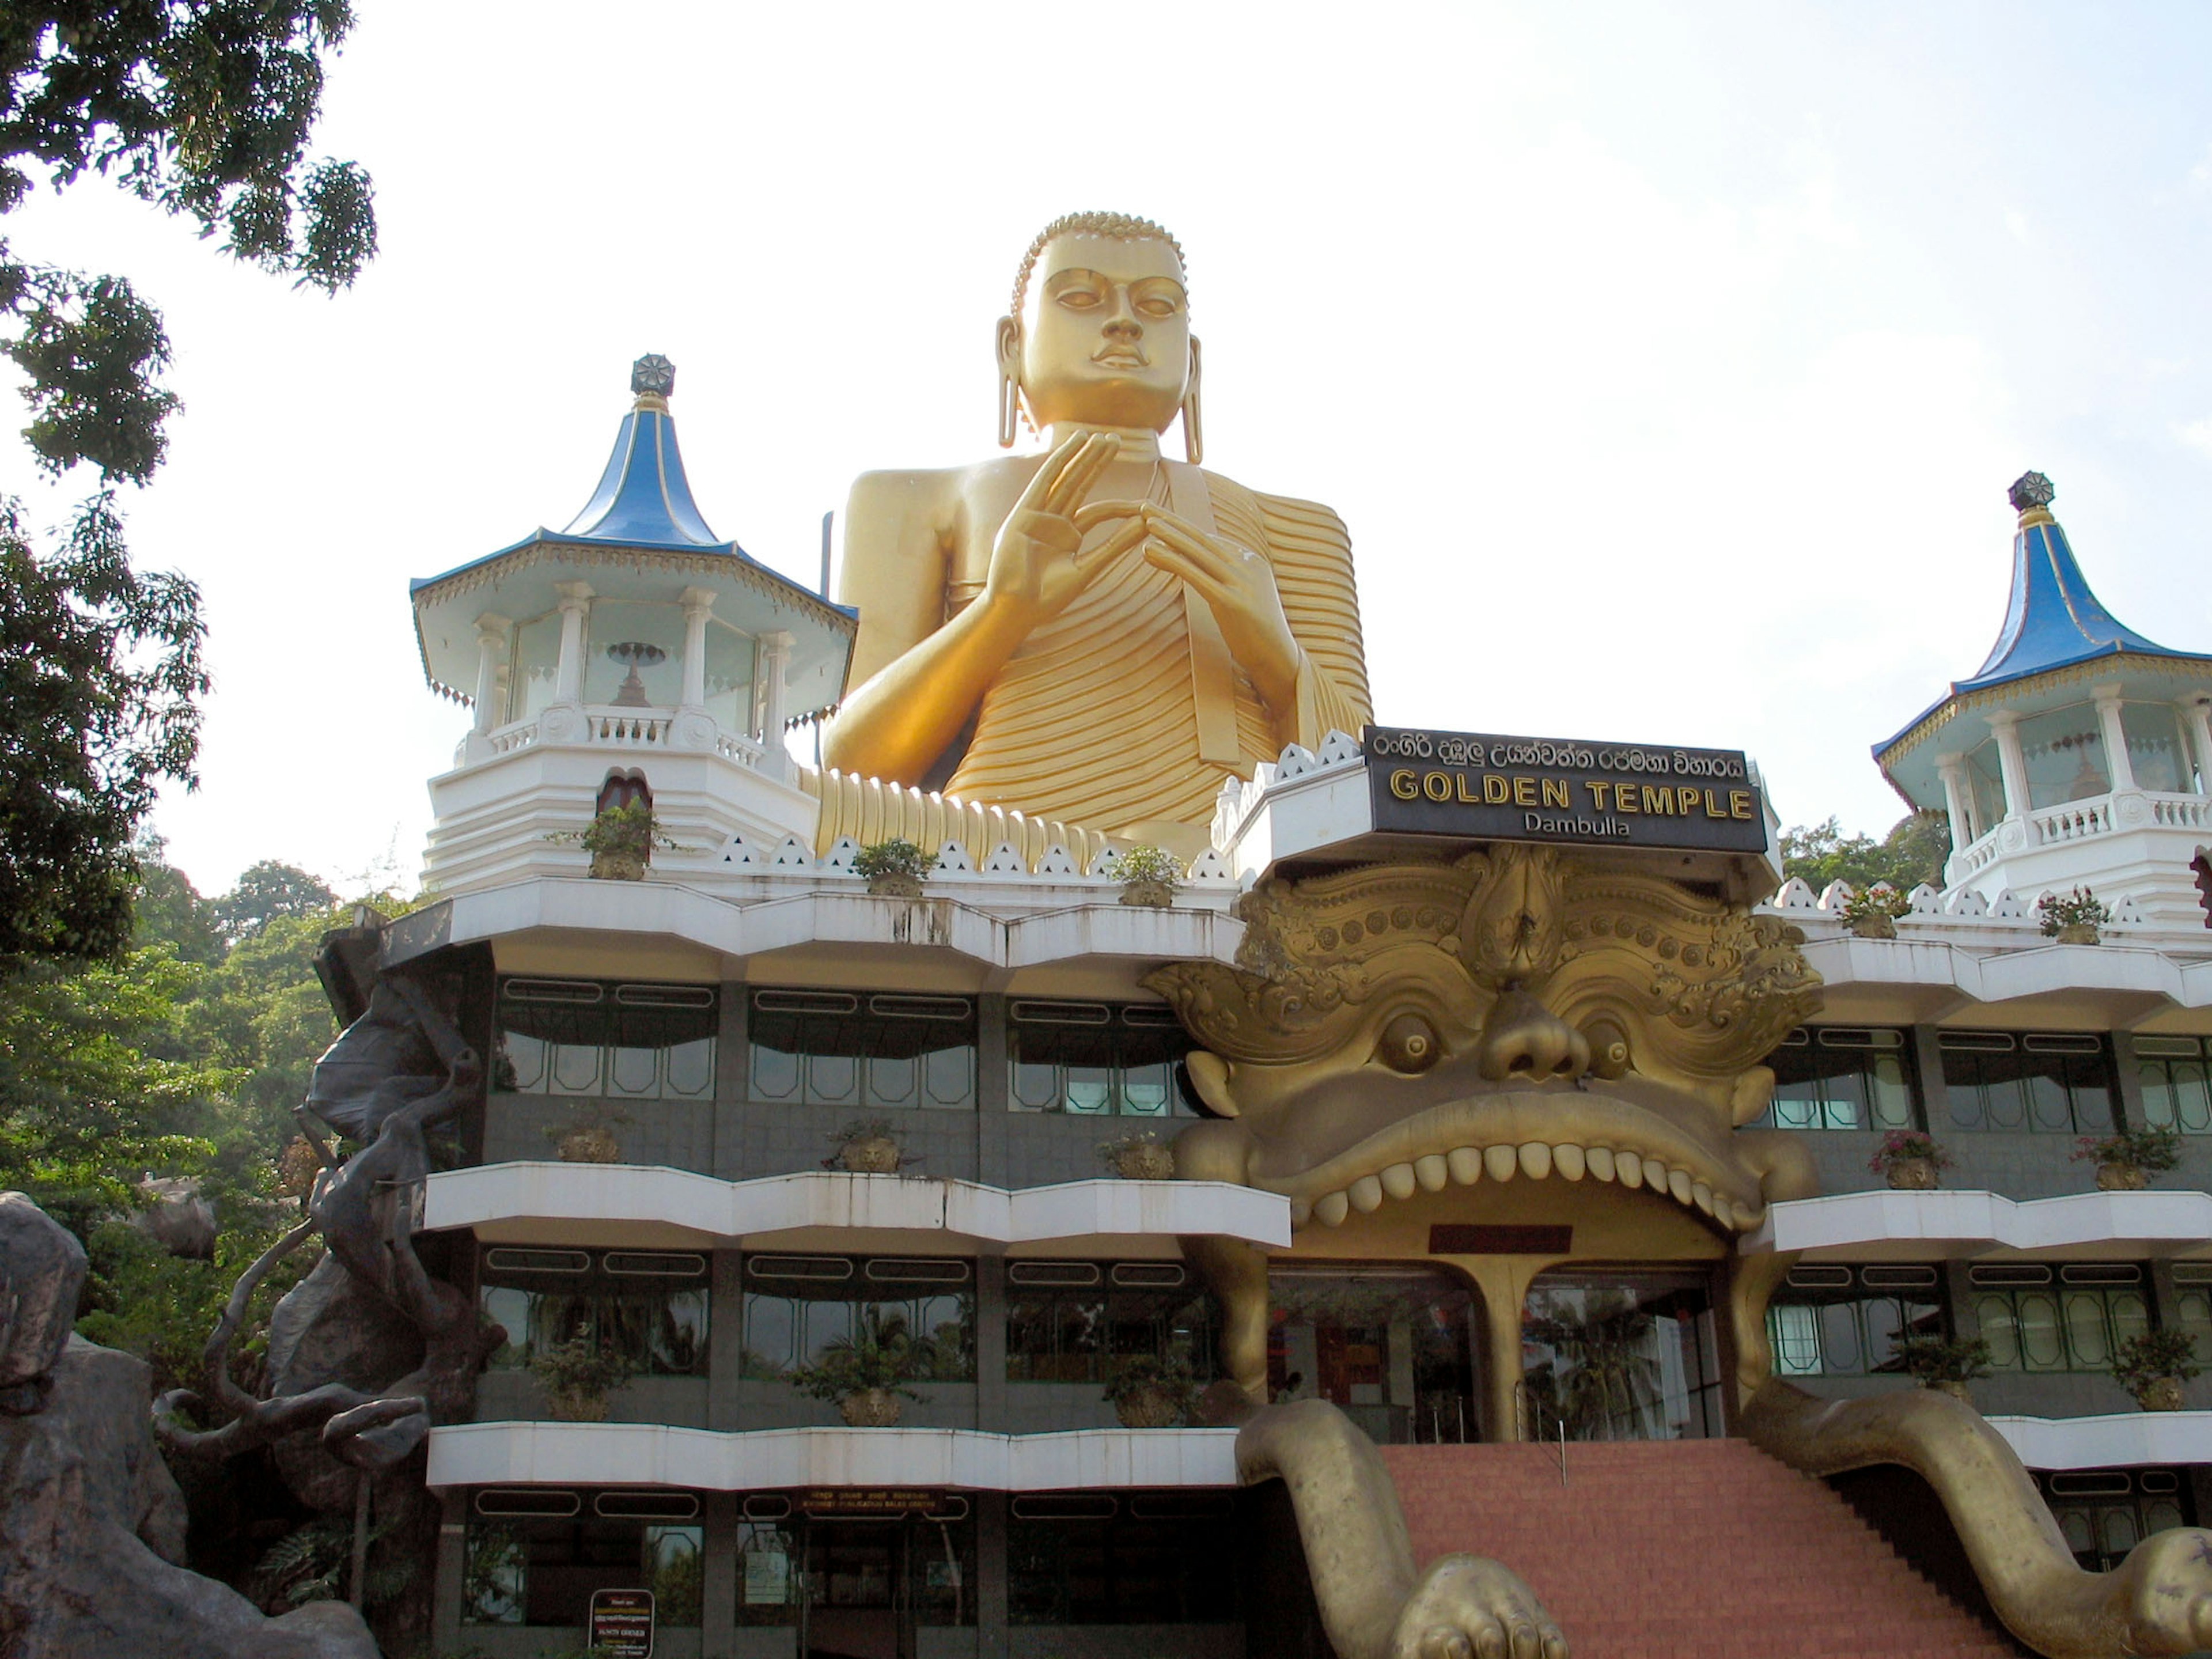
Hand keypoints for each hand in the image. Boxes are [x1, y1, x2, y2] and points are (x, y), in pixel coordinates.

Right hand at [983, 432, 1148, 628]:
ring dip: (1082, 456)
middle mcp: (1053, 521)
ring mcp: (1038, 515)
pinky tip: (1074, 444)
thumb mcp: (1088, 568)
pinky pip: (1045, 481)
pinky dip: (1059, 461)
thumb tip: (1145, 526)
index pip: (1099, 511)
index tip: (1145, 504)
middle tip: (1116, 440)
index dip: (1121, 506)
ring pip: (1065, 478)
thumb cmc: (1047, 597)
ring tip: (1100, 437)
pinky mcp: (1024, 513)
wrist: (1016, 609)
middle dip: (1097, 462)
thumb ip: (1115, 546)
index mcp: (1068, 536)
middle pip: (1080, 484)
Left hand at [1141, 504, 1299, 708]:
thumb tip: (1203, 569)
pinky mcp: (1232, 601)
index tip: (1159, 516)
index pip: (1210, 540)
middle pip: (1202, 538)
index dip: (1183, 527)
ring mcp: (1241, 582)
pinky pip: (1195, 575)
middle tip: (1145, 506)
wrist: (1279, 659)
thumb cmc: (1257, 634)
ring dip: (1169, 534)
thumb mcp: (1244, 598)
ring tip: (1144, 521)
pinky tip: (1150, 551)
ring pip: (1198, 551)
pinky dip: (1171, 560)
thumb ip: (1227, 579)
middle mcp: (1247, 565)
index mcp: (1251, 562)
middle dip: (1172, 521)